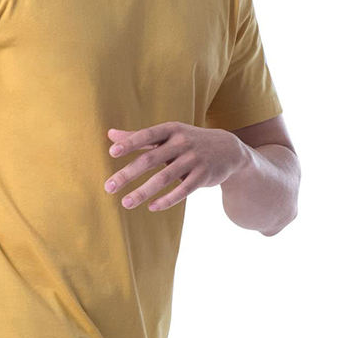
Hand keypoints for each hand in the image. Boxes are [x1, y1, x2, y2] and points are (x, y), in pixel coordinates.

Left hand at [104, 121, 247, 210]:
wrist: (228, 149)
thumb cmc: (187, 141)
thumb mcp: (167, 134)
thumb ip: (139, 136)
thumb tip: (110, 134)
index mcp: (170, 130)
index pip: (147, 135)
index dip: (130, 143)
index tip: (112, 152)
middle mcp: (182, 143)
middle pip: (150, 159)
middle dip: (128, 174)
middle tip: (109, 187)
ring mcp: (194, 160)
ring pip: (164, 178)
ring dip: (143, 192)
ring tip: (126, 203)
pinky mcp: (203, 176)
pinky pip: (182, 190)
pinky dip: (167, 200)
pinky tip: (152, 207)